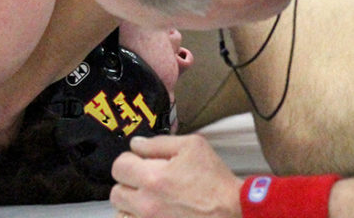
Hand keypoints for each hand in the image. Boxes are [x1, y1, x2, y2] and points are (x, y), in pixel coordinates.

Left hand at [110, 134, 241, 217]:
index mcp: (153, 178)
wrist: (237, 212)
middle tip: (144, 183)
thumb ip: (158, 143)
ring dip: (131, 206)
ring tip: (150, 201)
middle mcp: (148, 205)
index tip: (140, 163)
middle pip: (116, 193)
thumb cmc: (216, 181)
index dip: (129, 161)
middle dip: (128, 185)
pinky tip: (155, 214)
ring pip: (123, 214)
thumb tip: (135, 144)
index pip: (118, 167)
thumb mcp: (192, 147)